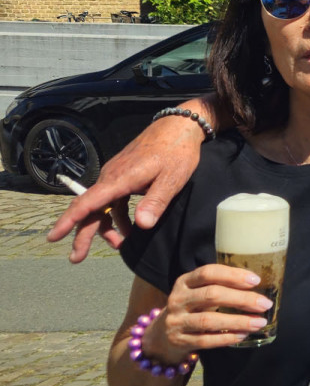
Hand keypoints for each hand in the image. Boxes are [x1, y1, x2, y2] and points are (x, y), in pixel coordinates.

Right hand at [46, 114, 204, 262]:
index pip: (87, 203)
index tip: (54, 236)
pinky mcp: (125, 176)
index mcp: (119, 179)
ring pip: (102, 206)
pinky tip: (129, 227)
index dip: (69, 221)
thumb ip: (155, 202)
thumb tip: (140, 226)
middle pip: (90, 209)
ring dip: (105, 227)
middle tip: (77, 258)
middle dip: (82, 234)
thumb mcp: (171, 179)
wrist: (179, 126)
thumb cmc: (176, 152)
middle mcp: (112, 177)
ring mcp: (117, 176)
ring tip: (118, 244)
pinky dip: (118, 215)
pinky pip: (114, 199)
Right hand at [149, 264, 270, 361]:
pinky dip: (227, 337)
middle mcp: (177, 300)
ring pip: (209, 320)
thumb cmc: (190, 309)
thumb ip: (219, 286)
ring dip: (238, 321)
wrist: (160, 336)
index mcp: (184, 282)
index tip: (256, 280)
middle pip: (211, 296)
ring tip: (259, 322)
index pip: (207, 273)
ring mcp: (176, 321)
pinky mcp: (179, 341)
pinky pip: (206, 340)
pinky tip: (243, 335)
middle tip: (264, 304)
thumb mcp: (197, 292)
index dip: (232, 275)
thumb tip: (257, 286)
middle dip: (242, 299)